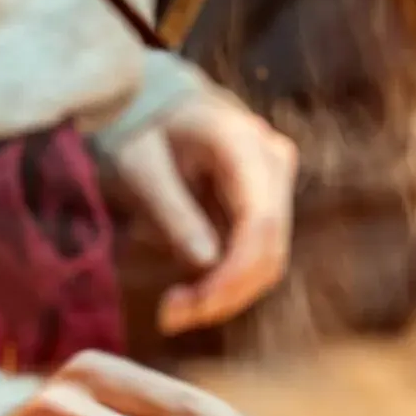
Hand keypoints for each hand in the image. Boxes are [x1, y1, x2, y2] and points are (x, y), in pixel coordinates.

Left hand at [113, 89, 297, 335]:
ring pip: (269, 258)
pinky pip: (257, 253)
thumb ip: (172, 211)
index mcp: (242, 142)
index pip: (260, 222)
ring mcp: (276, 180)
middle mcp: (273, 159)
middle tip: (171, 318)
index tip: (193, 306)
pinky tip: (188, 292)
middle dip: (226, 293)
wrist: (156, 97)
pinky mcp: (267, 201)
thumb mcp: (139, 164)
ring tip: (173, 311)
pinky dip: (225, 280)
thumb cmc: (141, 124)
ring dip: (226, 294)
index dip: (233, 274)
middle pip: (271, 248)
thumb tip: (205, 264)